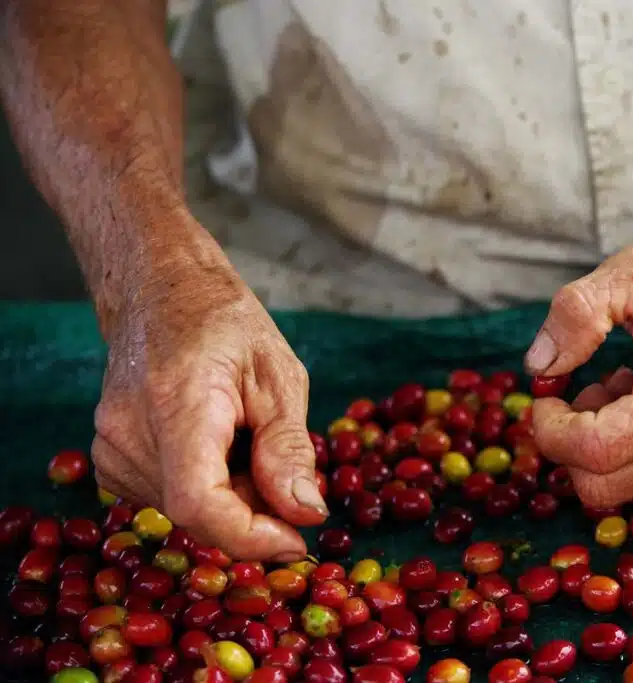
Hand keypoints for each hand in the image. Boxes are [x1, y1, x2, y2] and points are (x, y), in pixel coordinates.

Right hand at [91, 251, 326, 561]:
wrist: (160, 294)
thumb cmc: (227, 328)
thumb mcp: (279, 378)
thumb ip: (289, 449)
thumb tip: (307, 515)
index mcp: (176, 405)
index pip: (198, 503)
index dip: (250, 537)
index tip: (295, 542)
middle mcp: (128, 434)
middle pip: (199, 512)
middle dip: (254, 509)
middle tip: (282, 466)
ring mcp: (111, 450)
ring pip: (188, 511)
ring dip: (233, 495)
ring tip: (246, 437)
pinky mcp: (109, 462)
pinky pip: (171, 499)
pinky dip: (210, 487)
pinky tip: (220, 445)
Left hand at [526, 243, 632, 507]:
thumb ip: (578, 311)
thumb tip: (539, 367)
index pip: (595, 450)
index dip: (551, 428)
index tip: (546, 394)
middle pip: (598, 484)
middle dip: (571, 440)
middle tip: (587, 389)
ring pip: (618, 491)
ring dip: (602, 444)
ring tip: (627, 388)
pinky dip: (627, 457)